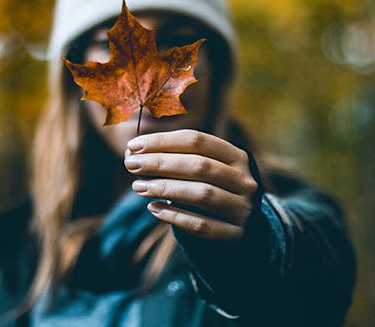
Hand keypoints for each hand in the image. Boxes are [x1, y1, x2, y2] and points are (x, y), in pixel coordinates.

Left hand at [124, 129, 258, 239]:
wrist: (240, 227)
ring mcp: (243, 208)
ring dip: (165, 188)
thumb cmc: (211, 190)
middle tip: (130, 164)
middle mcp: (244, 181)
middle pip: (199, 166)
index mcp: (237, 156)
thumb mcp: (201, 170)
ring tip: (138, 186)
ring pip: (201, 194)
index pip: (197, 140)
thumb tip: (131, 151)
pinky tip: (153, 208)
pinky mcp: (235, 234)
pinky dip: (175, 216)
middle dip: (160, 163)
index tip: (133, 145)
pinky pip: (202, 225)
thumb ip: (172, 159)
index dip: (163, 141)